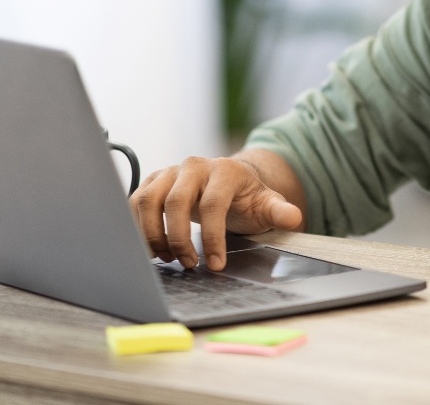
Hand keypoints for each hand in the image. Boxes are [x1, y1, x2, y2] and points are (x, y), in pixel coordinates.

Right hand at [130, 154, 302, 270]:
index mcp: (224, 171)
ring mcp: (171, 172)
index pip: (213, 204)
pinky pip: (136, 201)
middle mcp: (194, 167)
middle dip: (179, 238)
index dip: (212, 237)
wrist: (228, 182)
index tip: (216, 263)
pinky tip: (153, 248)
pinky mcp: (154, 182)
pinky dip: (138, 226)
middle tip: (189, 264)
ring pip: (149, 200)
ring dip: (153, 234)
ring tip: (168, 258)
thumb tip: (293, 217)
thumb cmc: (246, 197)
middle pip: (175, 201)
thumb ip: (278, 211)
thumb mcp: (266, 203)